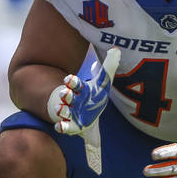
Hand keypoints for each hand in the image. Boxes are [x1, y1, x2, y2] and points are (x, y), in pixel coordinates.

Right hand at [47, 48, 120, 174]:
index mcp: (81, 89)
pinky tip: (59, 126)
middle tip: (65, 93)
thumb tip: (116, 49)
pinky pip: (63, 127)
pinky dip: (61, 127)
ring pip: (62, 110)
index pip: (75, 83)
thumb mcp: (103, 82)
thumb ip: (109, 66)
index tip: (69, 79)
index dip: (72, 81)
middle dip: (65, 94)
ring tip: (61, 109)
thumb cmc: (95, 95)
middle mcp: (73, 100)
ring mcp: (70, 113)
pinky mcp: (71, 126)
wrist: (89, 114)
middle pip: (66, 95)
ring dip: (60, 109)